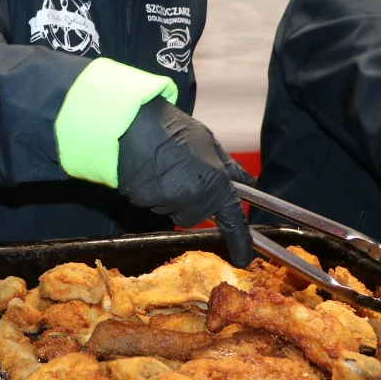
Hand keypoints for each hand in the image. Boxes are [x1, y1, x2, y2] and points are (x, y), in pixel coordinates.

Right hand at [117, 97, 255, 266]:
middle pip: (195, 216)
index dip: (239, 241)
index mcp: (214, 181)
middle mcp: (194, 195)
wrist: (131, 122)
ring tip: (161, 170)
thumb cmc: (171, 128)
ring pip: (172, 211)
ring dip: (170, 198)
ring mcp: (168, 201)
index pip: (232, 219)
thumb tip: (249, 182)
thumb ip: (229, 166)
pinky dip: (151, 194)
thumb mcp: (208, 141)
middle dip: (190, 202)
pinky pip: (152, 205)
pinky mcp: (144, 202)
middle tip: (181, 176)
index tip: (243, 258)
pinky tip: (146, 173)